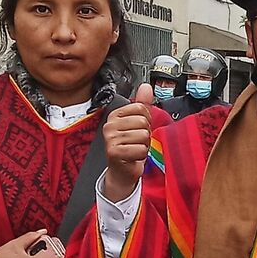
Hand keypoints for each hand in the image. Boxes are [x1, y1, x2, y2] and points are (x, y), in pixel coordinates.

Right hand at [101, 84, 153, 202]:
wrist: (122, 170)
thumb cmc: (130, 147)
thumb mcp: (137, 123)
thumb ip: (142, 104)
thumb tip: (146, 86)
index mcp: (115, 115)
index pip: (141, 108)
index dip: (146, 120)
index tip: (138, 129)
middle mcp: (110, 125)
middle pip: (143, 122)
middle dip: (146, 134)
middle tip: (137, 142)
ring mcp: (110, 138)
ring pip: (143, 136)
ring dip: (144, 146)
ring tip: (135, 149)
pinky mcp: (114, 152)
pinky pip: (140, 149)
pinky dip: (141, 155)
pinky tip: (133, 157)